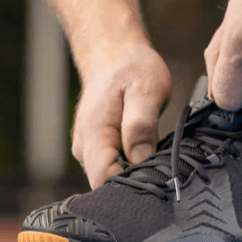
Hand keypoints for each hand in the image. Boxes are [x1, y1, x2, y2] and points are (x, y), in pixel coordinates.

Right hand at [72, 47, 170, 188]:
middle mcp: (84, 147)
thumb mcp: (146, 88)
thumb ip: (141, 124)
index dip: (129, 184)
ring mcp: (87, 150)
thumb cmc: (131, 69)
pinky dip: (129, 165)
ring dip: (132, 172)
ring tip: (150, 150)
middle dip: (133, 180)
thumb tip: (139, 157)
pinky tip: (142, 150)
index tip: (153, 176)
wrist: (114, 57)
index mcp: (92, 132)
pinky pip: (112, 168)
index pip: (103, 178)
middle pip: (106, 183)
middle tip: (158, 162)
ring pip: (109, 178)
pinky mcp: (95, 151)